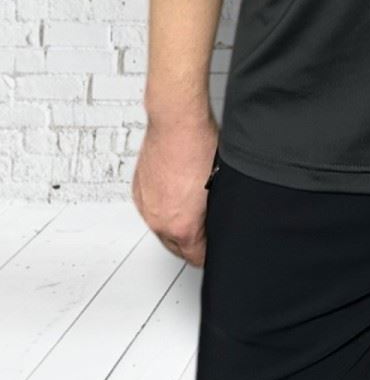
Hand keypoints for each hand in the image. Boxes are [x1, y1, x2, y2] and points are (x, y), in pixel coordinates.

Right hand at [132, 113, 218, 267]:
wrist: (176, 122)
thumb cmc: (200, 146)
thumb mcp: (220, 185)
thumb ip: (214, 213)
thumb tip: (217, 222)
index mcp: (183, 226)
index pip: (196, 257)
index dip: (209, 253)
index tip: (214, 248)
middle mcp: (160, 221)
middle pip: (176, 248)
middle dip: (192, 243)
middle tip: (206, 232)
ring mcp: (146, 206)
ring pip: (162, 230)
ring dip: (175, 225)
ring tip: (192, 211)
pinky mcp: (138, 191)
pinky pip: (151, 210)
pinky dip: (162, 208)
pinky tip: (176, 195)